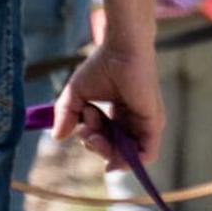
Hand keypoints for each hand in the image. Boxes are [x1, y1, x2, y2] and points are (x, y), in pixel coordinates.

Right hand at [51, 40, 164, 170]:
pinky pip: (147, 154)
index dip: (91, 140)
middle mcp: (133, 122)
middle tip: (86, 125)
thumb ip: (66, 116)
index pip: (106, 142)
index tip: (82, 121)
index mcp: (119, 116)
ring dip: (106, 152)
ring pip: (128, 157)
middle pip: (115, 152)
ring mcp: (144, 124)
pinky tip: (111, 154)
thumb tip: (58, 137)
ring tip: (94, 132)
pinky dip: (129, 161)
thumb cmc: (101, 66)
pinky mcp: (153, 123)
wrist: (121, 49)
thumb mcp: (76, 95)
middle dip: (95, 146)